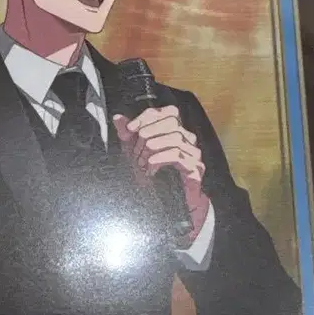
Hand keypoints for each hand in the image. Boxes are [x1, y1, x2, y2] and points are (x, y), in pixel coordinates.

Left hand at [112, 106, 209, 239]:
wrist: (166, 203)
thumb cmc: (152, 174)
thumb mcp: (134, 151)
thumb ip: (127, 134)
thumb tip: (118, 118)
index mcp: (176, 131)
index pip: (168, 112)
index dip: (148, 117)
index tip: (130, 129)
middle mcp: (188, 139)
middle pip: (171, 123)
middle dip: (147, 135)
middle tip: (134, 153)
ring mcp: (194, 153)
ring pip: (175, 138)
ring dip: (151, 149)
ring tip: (140, 163)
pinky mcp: (195, 168)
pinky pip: (177, 156)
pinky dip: (159, 160)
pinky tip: (149, 168)